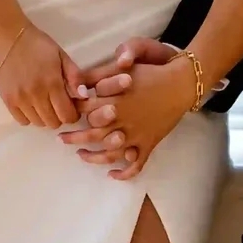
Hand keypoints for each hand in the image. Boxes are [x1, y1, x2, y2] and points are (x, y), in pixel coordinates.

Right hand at [0, 22, 88, 130]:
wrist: (8, 38)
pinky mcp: (7, 101)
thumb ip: (75, 77)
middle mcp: (35, 95)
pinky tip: (31, 104)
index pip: (67, 115)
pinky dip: (30, 116)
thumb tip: (84, 96)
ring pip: (38, 123)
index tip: (72, 107)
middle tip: (59, 104)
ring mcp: (20, 99)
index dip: (73, 114)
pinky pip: (22, 121)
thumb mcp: (62, 56)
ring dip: (45, 117)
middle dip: (60, 116)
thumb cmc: (38, 45)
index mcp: (52, 83)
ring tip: (45, 103)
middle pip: (53, 123)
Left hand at [65, 50, 192, 179]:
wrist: (181, 84)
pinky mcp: (148, 144)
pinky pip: (135, 165)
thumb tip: (78, 83)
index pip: (86, 110)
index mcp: (115, 101)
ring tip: (80, 154)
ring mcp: (136, 136)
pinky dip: (123, 173)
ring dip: (92, 157)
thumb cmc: (151, 73)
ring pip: (109, 153)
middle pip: (92, 134)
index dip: (74, 110)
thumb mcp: (123, 68)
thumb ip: (99, 74)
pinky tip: (112, 174)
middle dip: (74, 137)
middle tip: (62, 139)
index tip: (66, 112)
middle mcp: (123, 122)